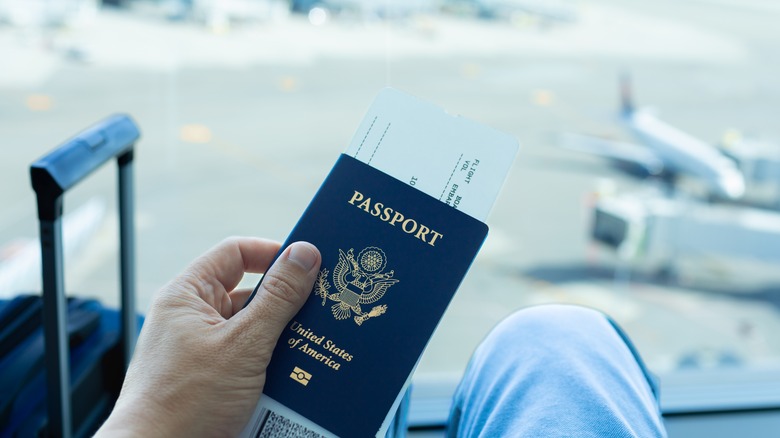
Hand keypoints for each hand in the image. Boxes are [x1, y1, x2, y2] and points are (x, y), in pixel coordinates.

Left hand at [96, 237, 320, 436]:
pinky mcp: (211, 377)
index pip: (235, 253)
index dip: (272, 253)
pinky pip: (250, 357)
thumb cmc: (183, 405)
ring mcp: (201, 349)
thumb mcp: (243, 344)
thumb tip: (304, 255)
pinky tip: (297, 372)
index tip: (308, 264)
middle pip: (249, 292)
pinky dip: (272, 363)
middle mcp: (192, 317)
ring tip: (311, 345)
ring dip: (281, 337)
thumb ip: (278, 298)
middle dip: (285, 302)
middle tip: (320, 307)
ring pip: (253, 328)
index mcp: (187, 295)